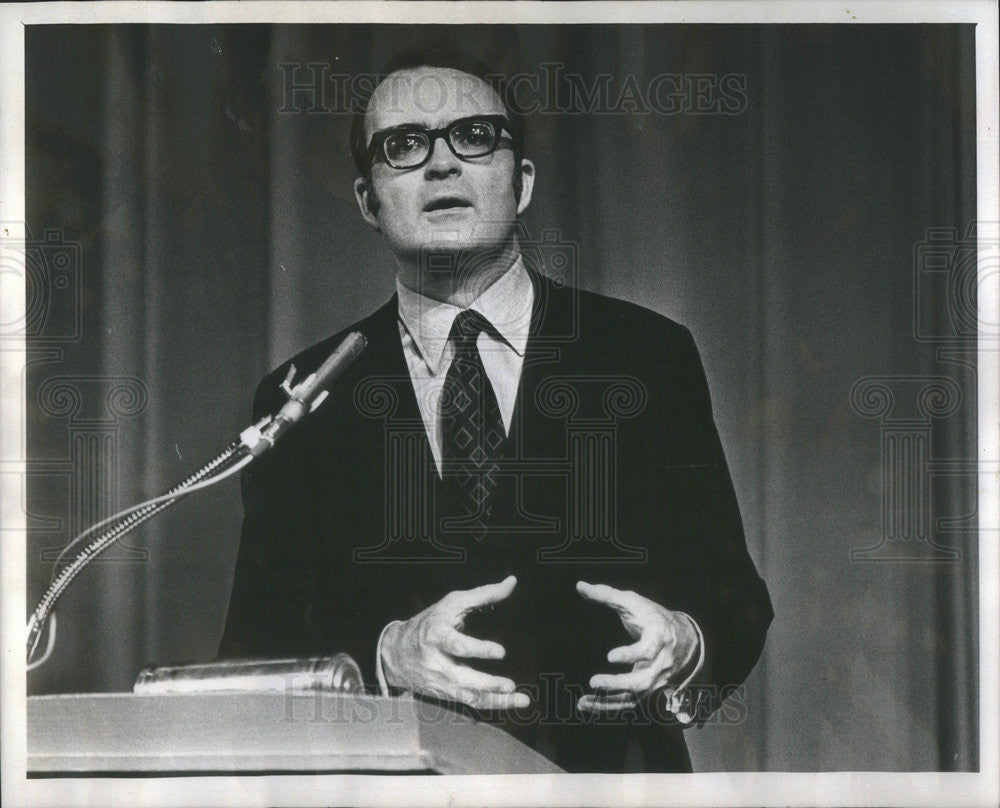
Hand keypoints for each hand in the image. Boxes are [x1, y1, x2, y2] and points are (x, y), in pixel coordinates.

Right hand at [380, 575, 528, 710]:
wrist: (395, 652)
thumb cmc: (431, 621)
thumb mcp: (452, 603)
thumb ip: (483, 594)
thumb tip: (512, 581)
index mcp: (436, 635)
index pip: (457, 646)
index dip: (479, 649)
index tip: (501, 652)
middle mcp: (436, 662)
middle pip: (462, 678)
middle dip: (487, 684)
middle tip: (509, 685)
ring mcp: (439, 681)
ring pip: (469, 696)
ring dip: (496, 700)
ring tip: (521, 698)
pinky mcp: (444, 694)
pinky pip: (469, 703)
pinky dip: (490, 704)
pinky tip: (509, 701)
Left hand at [575, 581, 698, 712]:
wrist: (683, 638)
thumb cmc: (652, 616)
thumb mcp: (633, 602)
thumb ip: (606, 594)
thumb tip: (579, 586)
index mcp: (659, 637)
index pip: (649, 650)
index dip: (631, 655)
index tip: (610, 656)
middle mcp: (661, 662)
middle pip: (643, 681)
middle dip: (618, 685)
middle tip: (593, 681)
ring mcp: (656, 679)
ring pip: (635, 697)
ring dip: (608, 702)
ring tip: (583, 702)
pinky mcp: (649, 689)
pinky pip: (630, 703)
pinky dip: (609, 706)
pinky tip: (588, 704)